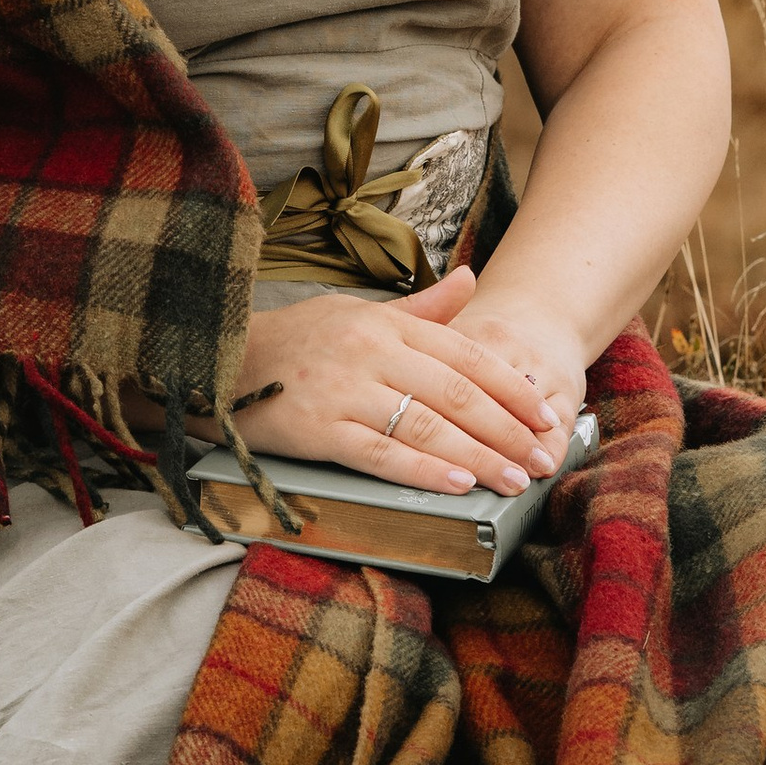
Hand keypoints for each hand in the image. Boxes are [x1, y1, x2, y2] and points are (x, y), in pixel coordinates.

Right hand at [231, 267, 568, 498]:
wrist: (219, 358)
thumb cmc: (298, 340)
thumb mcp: (360, 313)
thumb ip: (422, 310)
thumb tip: (472, 280)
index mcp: (386, 324)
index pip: (465, 356)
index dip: (511, 390)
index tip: (547, 418)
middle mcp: (370, 352)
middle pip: (455, 393)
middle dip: (508, 431)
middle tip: (545, 460)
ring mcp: (342, 390)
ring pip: (425, 425)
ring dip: (479, 456)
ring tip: (515, 480)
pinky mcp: (315, 428)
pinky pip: (378, 452)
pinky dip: (422, 469)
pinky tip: (458, 484)